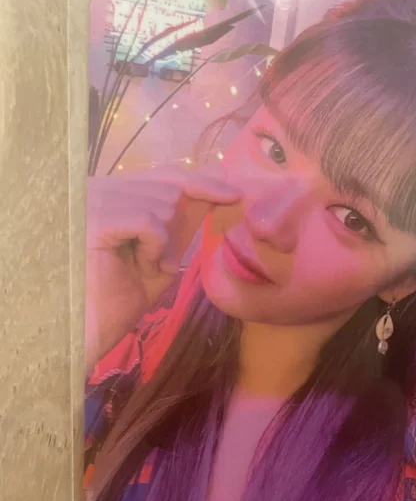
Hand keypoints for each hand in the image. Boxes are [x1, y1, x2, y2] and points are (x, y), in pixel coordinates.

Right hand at [85, 165, 239, 374]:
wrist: (97, 326)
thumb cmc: (126, 291)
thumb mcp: (166, 247)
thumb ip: (186, 215)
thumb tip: (218, 181)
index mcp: (114, 190)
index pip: (168, 174)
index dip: (204, 182)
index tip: (236, 195)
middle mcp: (100, 187)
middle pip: (169, 187)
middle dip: (174, 229)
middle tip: (154, 262)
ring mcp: (94, 199)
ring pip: (162, 204)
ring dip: (164, 243)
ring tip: (141, 266)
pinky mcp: (94, 218)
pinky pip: (148, 220)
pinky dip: (155, 247)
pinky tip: (140, 265)